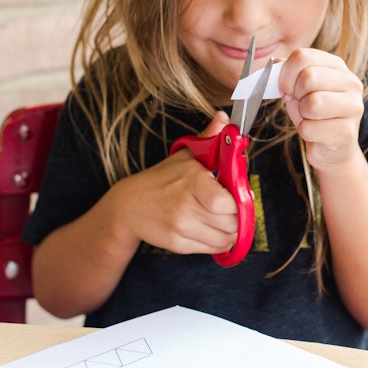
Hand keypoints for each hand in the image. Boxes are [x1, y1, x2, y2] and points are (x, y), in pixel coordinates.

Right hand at [109, 111, 237, 254]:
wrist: (128, 206)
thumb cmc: (162, 179)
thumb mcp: (185, 155)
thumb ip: (208, 138)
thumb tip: (223, 118)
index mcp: (191, 179)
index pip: (225, 203)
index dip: (239, 202)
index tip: (239, 196)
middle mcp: (185, 206)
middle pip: (230, 222)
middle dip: (238, 217)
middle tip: (233, 209)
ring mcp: (180, 227)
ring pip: (225, 238)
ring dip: (231, 231)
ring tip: (223, 220)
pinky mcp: (177, 244)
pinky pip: (212, 249)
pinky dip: (219, 242)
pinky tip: (212, 230)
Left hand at [278, 48, 364, 172]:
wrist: (331, 148)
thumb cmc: (315, 115)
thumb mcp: (299, 88)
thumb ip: (288, 72)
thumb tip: (274, 63)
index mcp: (337, 66)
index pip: (303, 56)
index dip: (286, 74)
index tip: (286, 89)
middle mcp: (351, 82)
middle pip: (308, 77)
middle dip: (295, 95)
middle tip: (301, 105)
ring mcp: (353, 107)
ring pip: (312, 103)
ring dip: (302, 115)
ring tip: (311, 118)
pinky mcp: (347, 132)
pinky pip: (309, 129)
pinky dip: (305, 133)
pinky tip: (317, 133)